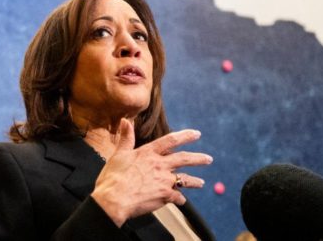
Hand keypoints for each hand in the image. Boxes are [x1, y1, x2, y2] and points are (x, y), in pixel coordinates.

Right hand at [90, 118, 212, 226]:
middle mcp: (159, 165)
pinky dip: (180, 199)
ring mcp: (164, 181)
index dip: (185, 136)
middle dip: (198, 159)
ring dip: (194, 181)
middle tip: (209, 159)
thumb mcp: (118, 154)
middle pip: (184, 159)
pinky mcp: (165, 196)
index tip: (196, 134)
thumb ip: (126, 138)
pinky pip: (177, 197)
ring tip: (201, 183)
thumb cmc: (113, 177)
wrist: (114, 199)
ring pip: (184, 179)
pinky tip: (181, 201)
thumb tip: (124, 121)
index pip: (171, 140)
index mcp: (148, 153)